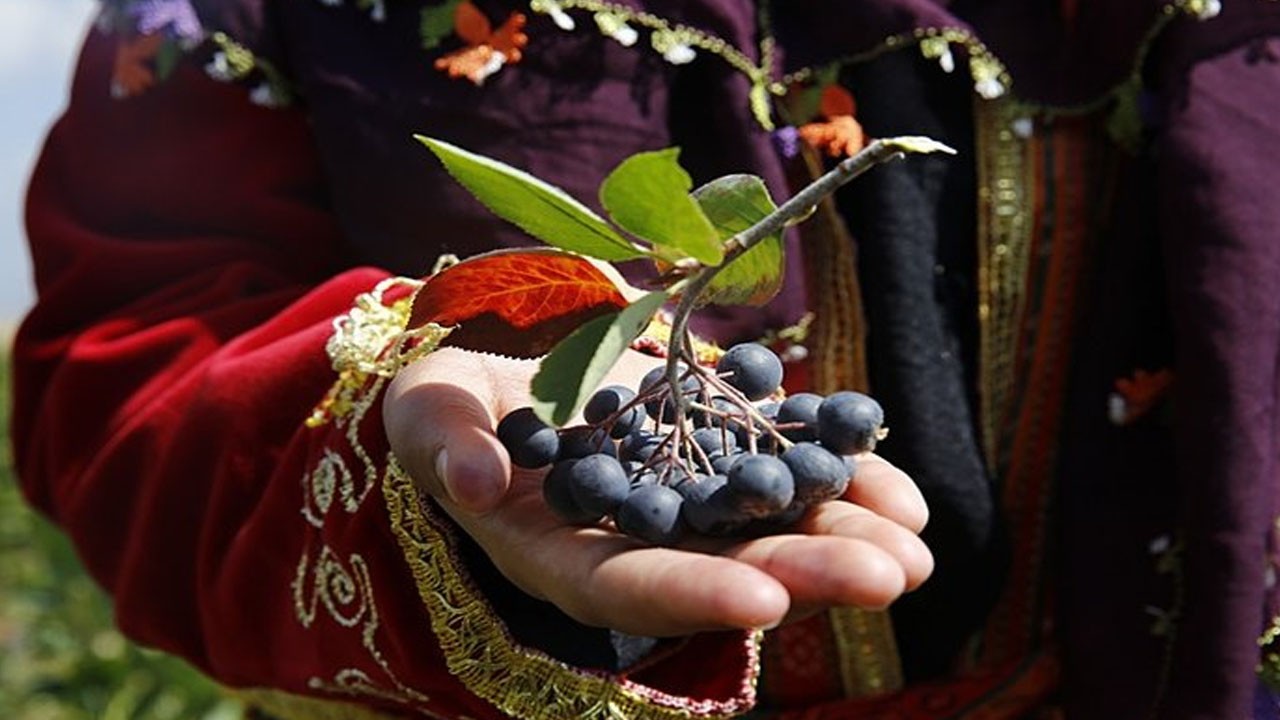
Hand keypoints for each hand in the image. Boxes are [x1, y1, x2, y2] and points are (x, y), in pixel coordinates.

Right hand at [384, 347, 931, 636]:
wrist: (501, 379)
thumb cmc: (448, 406)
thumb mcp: (429, 414)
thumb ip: (445, 445)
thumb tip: (474, 480)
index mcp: (559, 556)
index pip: (624, 588)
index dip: (690, 595)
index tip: (763, 599)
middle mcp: (635, 544)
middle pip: (722, 572)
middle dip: (806, 575)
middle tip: (892, 576)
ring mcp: (685, 504)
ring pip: (769, 529)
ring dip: (845, 536)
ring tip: (918, 540)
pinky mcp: (717, 455)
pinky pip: (784, 469)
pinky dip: (840, 474)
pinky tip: (898, 484)